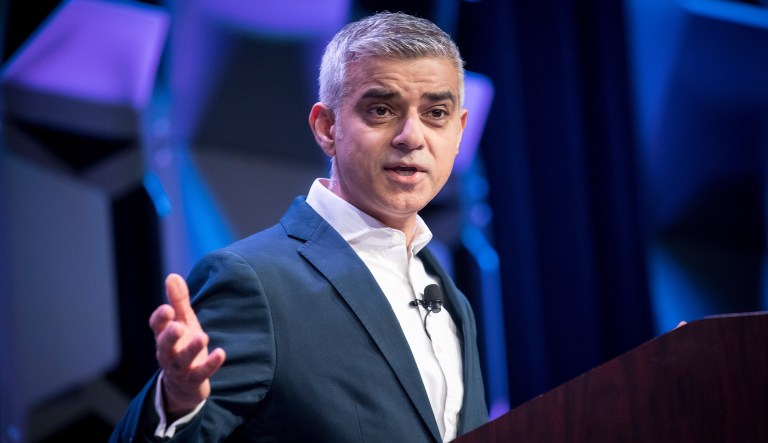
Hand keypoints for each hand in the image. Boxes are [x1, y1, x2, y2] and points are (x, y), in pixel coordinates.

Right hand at [149, 273, 225, 418]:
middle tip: (177, 326)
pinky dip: (210, 364)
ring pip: (182, 360)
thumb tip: (172, 276)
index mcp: (163, 336)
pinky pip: (201, 373)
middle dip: (170, 336)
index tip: (167, 309)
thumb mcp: (183, 321)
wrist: (184, 384)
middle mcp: (168, 353)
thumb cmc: (183, 344)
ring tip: (203, 337)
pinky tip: (221, 353)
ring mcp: (180, 368)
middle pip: (165, 346)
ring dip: (191, 349)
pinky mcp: (194, 380)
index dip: (160, 318)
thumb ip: (178, 301)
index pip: (157, 326)